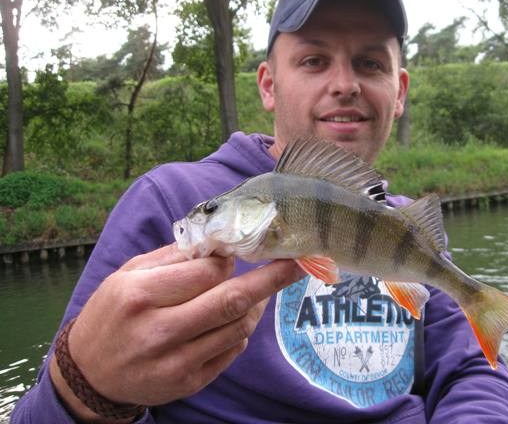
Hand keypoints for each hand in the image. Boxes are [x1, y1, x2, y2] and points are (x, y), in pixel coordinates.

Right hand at [50, 243, 304, 421]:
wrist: (89, 373)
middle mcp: (159, 330)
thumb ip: (174, 258)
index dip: (229, 259)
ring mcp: (175, 362)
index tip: (239, 252)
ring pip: (237, 327)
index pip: (207, 272)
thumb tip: (220, 244)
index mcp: (141, 295)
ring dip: (256, 305)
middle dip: (272, 279)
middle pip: (231, 301)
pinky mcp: (188, 383)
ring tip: (260, 290)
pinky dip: (241, 330)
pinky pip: (231, 351)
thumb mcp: (128, 274)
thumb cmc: (111, 313)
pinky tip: (235, 317)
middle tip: (298, 263)